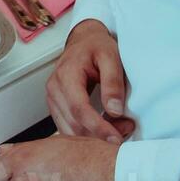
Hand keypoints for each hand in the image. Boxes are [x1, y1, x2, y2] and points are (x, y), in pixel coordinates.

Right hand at [47, 19, 132, 142]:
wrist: (84, 41)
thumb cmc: (96, 47)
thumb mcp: (111, 57)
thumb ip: (113, 82)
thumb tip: (114, 110)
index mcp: (66, 75)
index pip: (79, 109)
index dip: (98, 127)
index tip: (116, 139)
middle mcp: (55, 89)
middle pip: (74, 124)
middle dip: (100, 134)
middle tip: (126, 129)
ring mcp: (53, 99)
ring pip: (70, 130)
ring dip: (94, 137)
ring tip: (119, 129)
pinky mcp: (57, 107)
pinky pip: (69, 128)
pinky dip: (87, 134)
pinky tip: (105, 129)